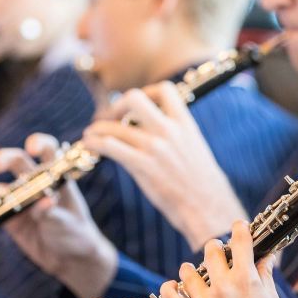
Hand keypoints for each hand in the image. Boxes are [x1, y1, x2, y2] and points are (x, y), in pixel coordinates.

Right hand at [0, 133, 118, 297]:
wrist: (69, 259)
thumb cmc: (75, 234)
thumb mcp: (65, 223)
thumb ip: (52, 212)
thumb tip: (44, 201)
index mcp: (56, 177)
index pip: (48, 152)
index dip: (40, 145)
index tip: (31, 148)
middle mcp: (35, 183)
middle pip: (18, 163)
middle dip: (6, 159)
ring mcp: (19, 200)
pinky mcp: (8, 217)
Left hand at [82, 82, 247, 249]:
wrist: (208, 206)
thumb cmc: (202, 182)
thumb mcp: (195, 147)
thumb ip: (176, 134)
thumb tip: (154, 129)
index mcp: (185, 123)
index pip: (164, 90)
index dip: (146, 92)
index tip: (138, 107)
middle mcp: (169, 130)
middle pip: (134, 98)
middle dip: (117, 106)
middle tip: (111, 118)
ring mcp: (155, 147)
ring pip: (115, 126)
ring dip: (97, 129)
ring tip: (90, 134)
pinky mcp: (143, 166)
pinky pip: (110, 146)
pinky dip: (95, 143)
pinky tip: (90, 145)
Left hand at [159, 221, 297, 297]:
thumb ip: (264, 277)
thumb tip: (266, 259)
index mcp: (248, 279)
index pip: (240, 240)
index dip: (239, 230)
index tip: (239, 228)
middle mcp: (225, 287)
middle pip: (211, 251)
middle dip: (216, 249)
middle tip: (217, 254)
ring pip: (188, 271)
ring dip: (192, 269)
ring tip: (194, 273)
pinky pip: (172, 297)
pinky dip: (170, 290)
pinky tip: (173, 288)